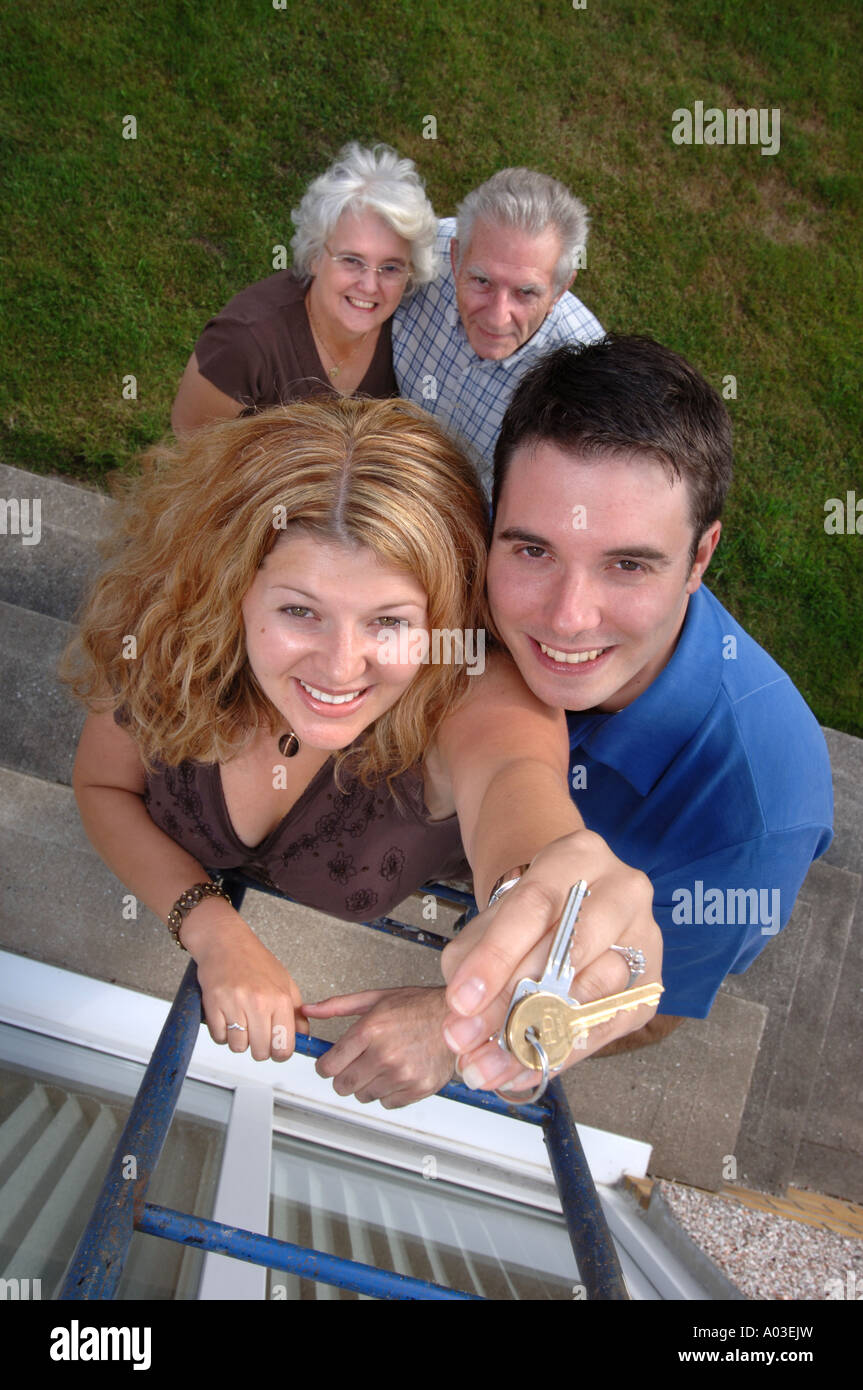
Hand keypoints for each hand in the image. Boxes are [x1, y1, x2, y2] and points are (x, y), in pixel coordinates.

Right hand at [189, 906, 308, 1061]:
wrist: (225, 941)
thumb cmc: (255, 960)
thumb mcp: (285, 983)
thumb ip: (296, 1013)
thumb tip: (302, 1037)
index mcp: (280, 999)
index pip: (284, 1046)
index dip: (279, 1053)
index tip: (275, 1049)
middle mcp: (259, 1003)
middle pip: (261, 1052)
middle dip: (258, 1048)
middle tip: (256, 1032)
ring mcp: (235, 1004)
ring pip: (238, 1048)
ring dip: (238, 1040)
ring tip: (240, 1020)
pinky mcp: (213, 1005)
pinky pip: (218, 1038)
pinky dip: (221, 1033)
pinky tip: (226, 1016)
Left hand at [301, 986, 455, 1108]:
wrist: (457, 1019)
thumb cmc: (418, 1006)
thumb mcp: (376, 998)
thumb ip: (338, 1006)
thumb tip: (309, 1009)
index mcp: (370, 1030)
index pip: (330, 1065)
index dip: (326, 1066)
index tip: (331, 1064)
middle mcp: (384, 1054)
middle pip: (343, 1085)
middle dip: (344, 1076)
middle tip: (356, 1064)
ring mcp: (402, 1075)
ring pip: (364, 1096)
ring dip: (367, 1084)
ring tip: (382, 1065)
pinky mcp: (417, 1088)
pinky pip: (387, 1103)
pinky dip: (388, 1092)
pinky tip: (397, 1073)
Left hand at [440, 830, 662, 1092]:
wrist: (573, 909)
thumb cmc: (529, 915)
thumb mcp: (492, 920)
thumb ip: (472, 962)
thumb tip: (462, 1021)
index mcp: (578, 856)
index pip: (534, 906)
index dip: (495, 957)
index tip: (461, 1002)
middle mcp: (623, 890)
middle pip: (566, 950)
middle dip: (510, 1002)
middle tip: (465, 1041)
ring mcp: (645, 938)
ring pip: (592, 991)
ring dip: (534, 1035)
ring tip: (487, 1064)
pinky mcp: (650, 986)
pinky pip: (605, 1027)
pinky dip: (560, 1053)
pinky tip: (522, 1068)